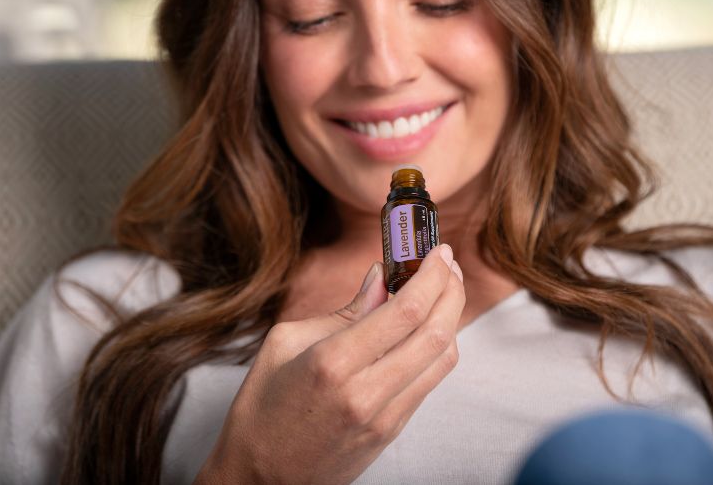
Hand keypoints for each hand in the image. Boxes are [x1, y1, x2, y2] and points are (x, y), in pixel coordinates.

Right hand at [194, 244, 464, 484]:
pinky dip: (436, 346)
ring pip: (442, 358)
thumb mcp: (286, 342)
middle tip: (446, 261)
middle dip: (451, 288)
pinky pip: (429, 380)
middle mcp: (366, 392)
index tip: (437, 250)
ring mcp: (384, 417)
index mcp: (333, 362)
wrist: (261, 479)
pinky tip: (426, 325)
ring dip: (450, 316)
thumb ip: (343, 310)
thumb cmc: (262, 406)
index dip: (431, 274)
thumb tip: (383, 277)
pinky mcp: (392, 432)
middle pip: (436, 331)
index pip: (405, 310)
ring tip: (441, 287)